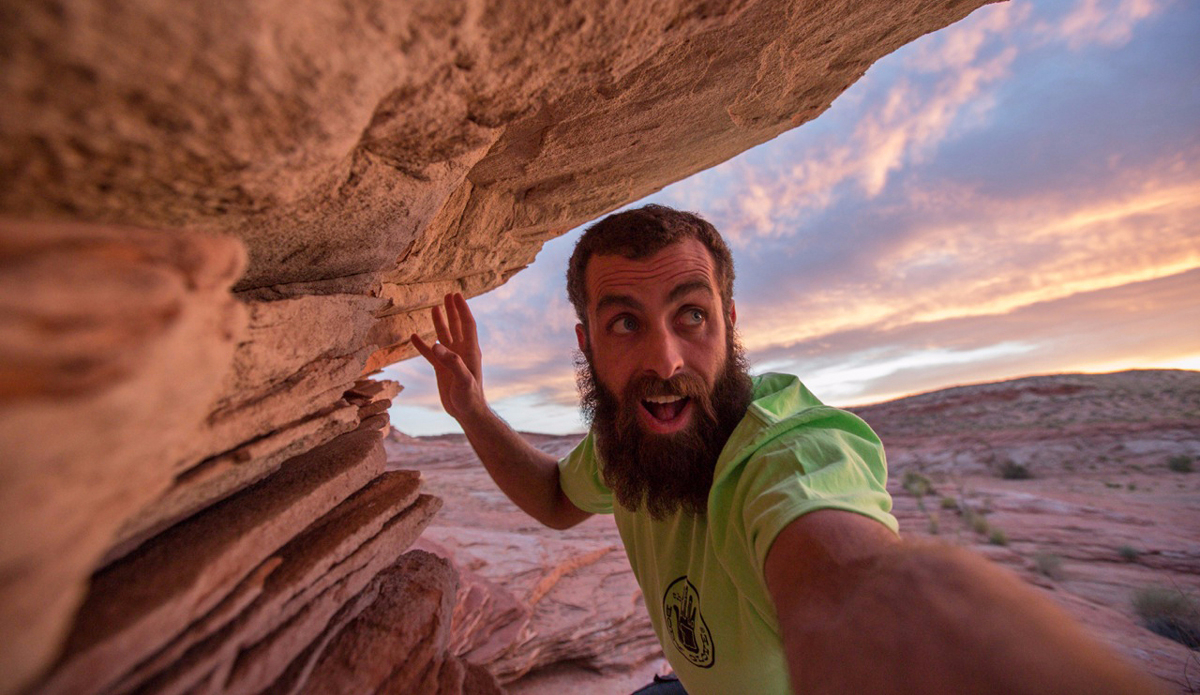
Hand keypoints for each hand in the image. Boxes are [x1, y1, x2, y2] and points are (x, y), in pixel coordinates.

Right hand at [410, 293, 485, 421]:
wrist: (467, 413)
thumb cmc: (470, 397)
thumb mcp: (463, 379)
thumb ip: (452, 362)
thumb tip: (436, 345)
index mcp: (470, 351)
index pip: (467, 324)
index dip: (462, 309)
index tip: (456, 295)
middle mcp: (461, 352)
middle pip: (457, 326)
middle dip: (452, 310)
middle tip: (448, 295)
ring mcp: (450, 359)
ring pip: (444, 336)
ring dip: (439, 322)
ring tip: (434, 308)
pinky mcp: (441, 369)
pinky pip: (430, 354)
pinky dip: (422, 345)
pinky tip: (413, 337)